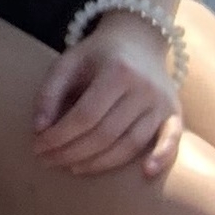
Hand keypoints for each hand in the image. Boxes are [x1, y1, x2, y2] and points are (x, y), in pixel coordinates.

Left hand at [33, 11, 182, 178]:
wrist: (139, 40)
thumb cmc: (97, 55)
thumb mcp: (68, 63)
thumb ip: (49, 93)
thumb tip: (39, 129)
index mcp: (117, 71)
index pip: (85, 116)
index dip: (59, 137)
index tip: (38, 148)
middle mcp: (144, 88)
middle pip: (106, 134)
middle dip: (72, 153)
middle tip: (49, 161)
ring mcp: (163, 102)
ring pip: (131, 144)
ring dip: (100, 163)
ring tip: (73, 168)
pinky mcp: (175, 113)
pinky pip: (172, 140)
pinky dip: (161, 157)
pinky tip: (146, 173)